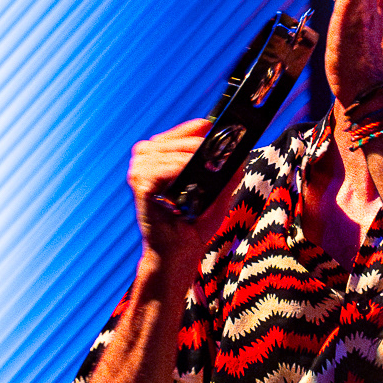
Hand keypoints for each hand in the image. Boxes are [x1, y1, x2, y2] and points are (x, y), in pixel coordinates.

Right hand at [127, 118, 246, 267]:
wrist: (179, 253)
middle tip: (216, 151)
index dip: (199, 128)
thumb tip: (241, 158)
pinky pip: (159, 169)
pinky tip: (188, 175)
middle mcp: (147, 160)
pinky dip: (176, 169)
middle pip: (174, 138)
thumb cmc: (194, 224)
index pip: (183, 131)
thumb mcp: (219, 196)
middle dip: (198, 143)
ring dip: (188, 157)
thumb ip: (228, 176)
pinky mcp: (140, 187)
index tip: (218, 129)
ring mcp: (140, 172)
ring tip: (204, 166)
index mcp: (163, 156)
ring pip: (166, 151)